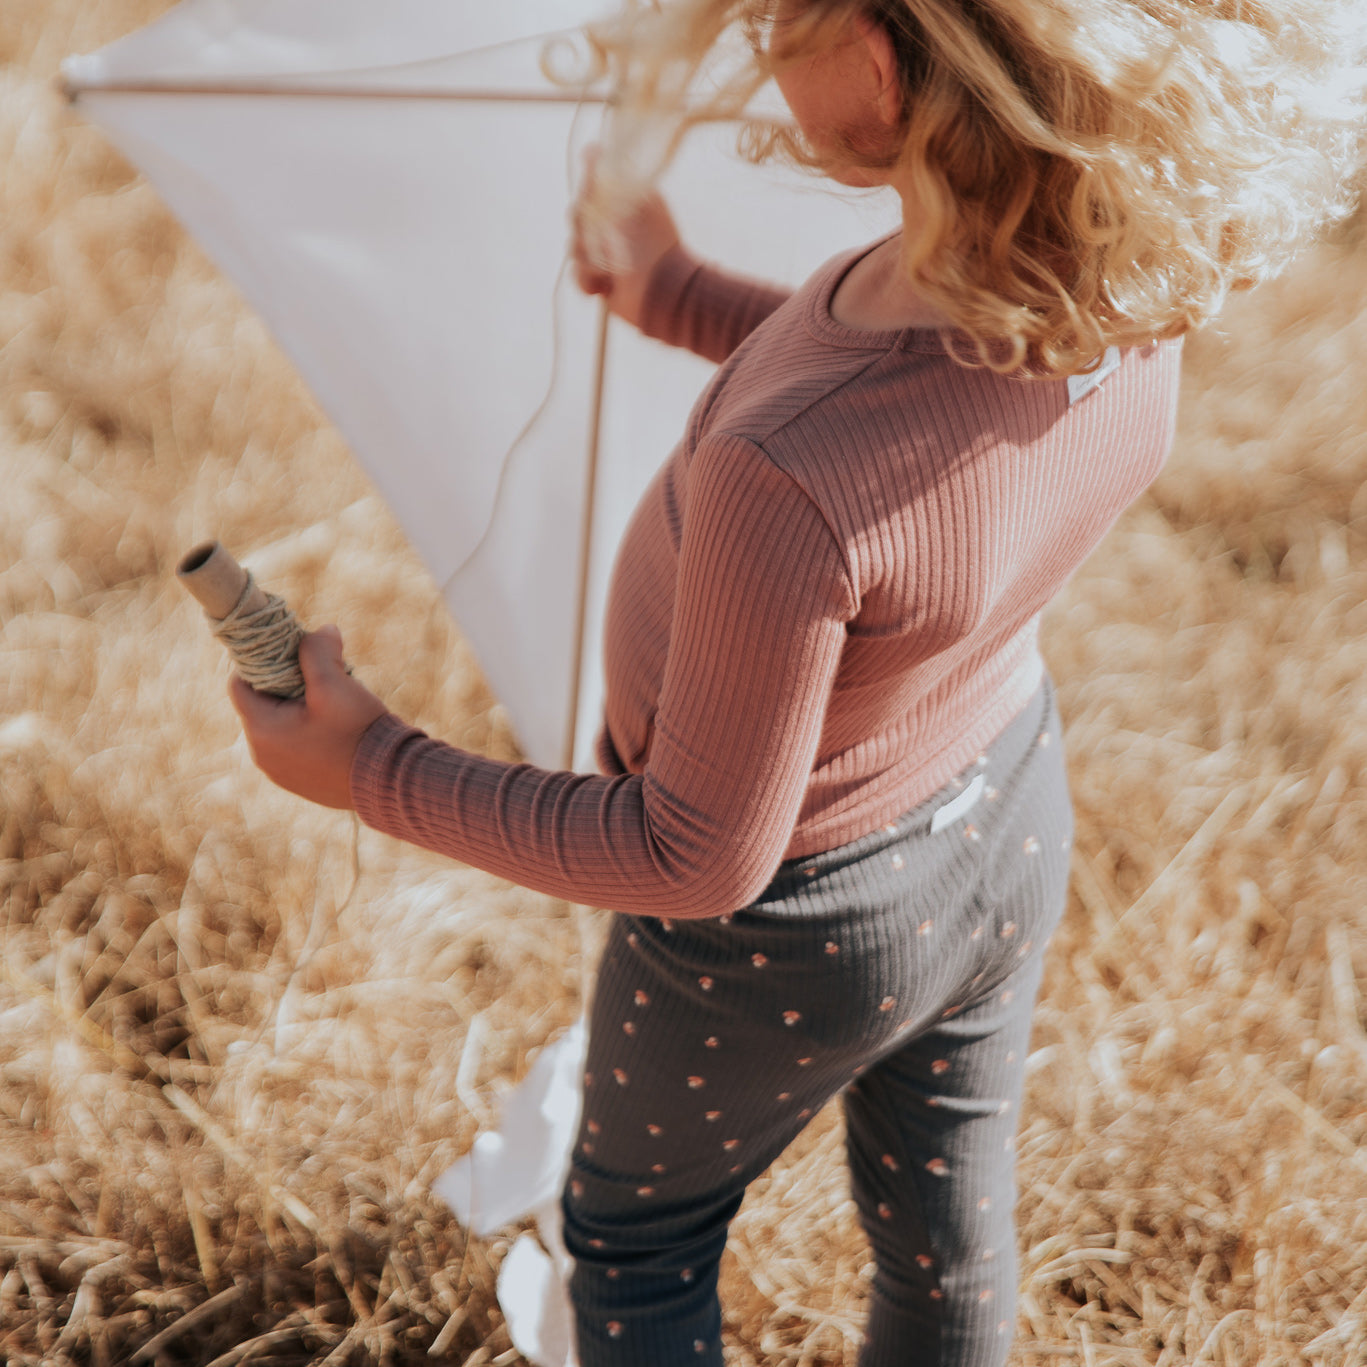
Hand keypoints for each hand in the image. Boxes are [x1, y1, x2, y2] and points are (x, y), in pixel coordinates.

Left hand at [229, 624, 388, 809]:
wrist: (390, 781)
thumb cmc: (357, 732)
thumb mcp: (335, 684)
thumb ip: (319, 650)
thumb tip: (322, 629)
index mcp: (262, 730)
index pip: (240, 684)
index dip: (262, 662)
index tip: (291, 654)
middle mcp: (263, 756)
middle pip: (262, 705)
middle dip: (287, 686)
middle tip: (321, 678)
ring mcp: (281, 774)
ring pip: (280, 727)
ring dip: (300, 710)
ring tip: (335, 706)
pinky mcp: (301, 784)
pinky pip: (295, 749)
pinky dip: (310, 734)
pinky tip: (340, 732)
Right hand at [570, 144, 686, 330]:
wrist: (662, 290)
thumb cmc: (651, 242)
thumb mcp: (631, 200)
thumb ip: (610, 175)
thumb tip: (591, 148)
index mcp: (622, 202)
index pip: (590, 186)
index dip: (587, 191)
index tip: (593, 197)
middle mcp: (612, 224)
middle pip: (576, 216)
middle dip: (585, 228)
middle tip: (606, 237)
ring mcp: (604, 252)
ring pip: (574, 247)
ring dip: (589, 258)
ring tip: (610, 267)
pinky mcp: (599, 278)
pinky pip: (577, 275)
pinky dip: (589, 281)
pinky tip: (605, 285)